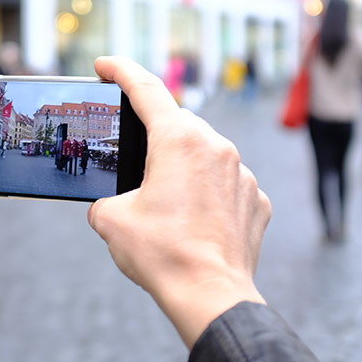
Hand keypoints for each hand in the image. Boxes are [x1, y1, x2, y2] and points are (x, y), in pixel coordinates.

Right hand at [87, 57, 269, 347]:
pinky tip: (192, 220)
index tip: (105, 64)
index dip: (120, 71)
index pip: (146, 89)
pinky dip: (208, 192)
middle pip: (177, 123)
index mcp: (178, 140)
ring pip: (205, 153)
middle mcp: (216, 146)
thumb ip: (105, 199)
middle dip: (153, 134)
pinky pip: (227, 183)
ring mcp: (243, 173)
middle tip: (133, 155)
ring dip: (183, 165)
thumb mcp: (110, 221)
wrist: (210, 296)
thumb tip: (111, 205)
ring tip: (163, 200)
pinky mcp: (257, 200)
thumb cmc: (162, 255)